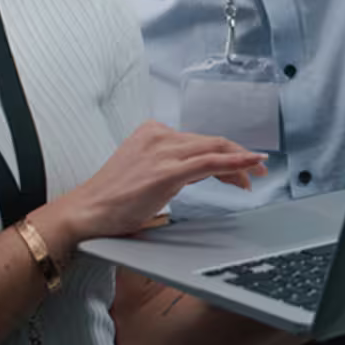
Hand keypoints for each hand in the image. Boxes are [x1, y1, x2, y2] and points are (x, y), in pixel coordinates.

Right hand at [51, 121, 266, 241]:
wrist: (86, 212)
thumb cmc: (112, 199)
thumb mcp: (145, 172)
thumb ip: (171, 166)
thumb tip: (200, 172)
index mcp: (153, 132)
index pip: (199, 141)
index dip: (225, 154)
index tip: (240, 168)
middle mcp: (159, 136)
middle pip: (211, 143)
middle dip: (239, 157)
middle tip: (258, 171)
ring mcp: (163, 152)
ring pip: (214, 150)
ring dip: (241, 162)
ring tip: (257, 175)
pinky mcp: (166, 171)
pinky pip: (210, 163)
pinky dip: (235, 162)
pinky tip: (251, 165)